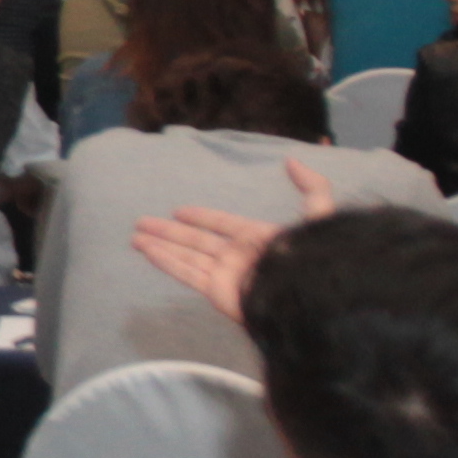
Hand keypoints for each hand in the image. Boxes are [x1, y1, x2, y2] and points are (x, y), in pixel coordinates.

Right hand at [123, 162, 344, 321]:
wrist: (310, 297)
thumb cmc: (314, 257)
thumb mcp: (321, 214)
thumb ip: (312, 187)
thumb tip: (292, 160)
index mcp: (258, 238)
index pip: (223, 224)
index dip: (202, 217)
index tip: (179, 210)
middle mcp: (237, 256)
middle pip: (196, 240)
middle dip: (169, 231)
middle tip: (142, 221)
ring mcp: (225, 275)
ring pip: (185, 256)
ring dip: (160, 245)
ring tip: (135, 236)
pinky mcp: (216, 292)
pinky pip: (186, 273)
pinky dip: (165, 262)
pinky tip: (147, 250)